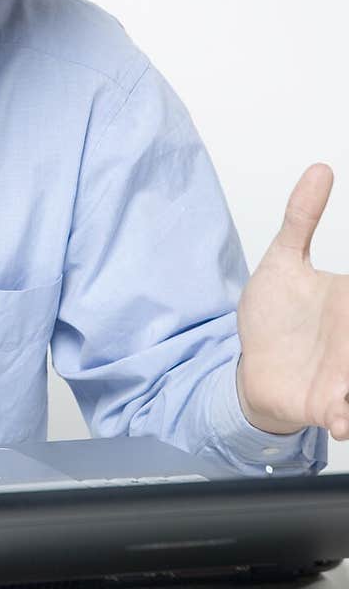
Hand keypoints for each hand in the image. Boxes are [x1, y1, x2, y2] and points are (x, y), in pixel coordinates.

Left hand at [237, 163, 348, 439]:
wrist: (249, 369)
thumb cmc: (273, 318)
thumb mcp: (283, 260)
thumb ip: (302, 217)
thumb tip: (320, 168)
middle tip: (348, 335)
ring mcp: (348, 373)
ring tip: (345, 389)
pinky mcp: (330, 404)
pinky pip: (348, 416)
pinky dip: (348, 419)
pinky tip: (340, 419)